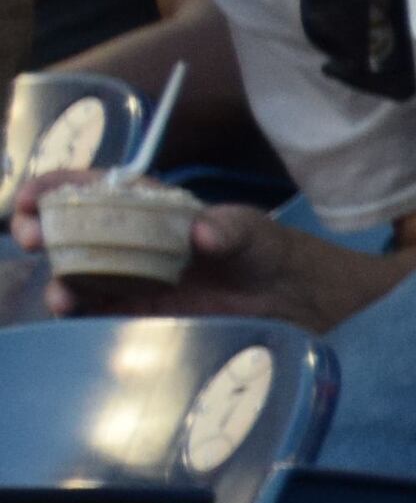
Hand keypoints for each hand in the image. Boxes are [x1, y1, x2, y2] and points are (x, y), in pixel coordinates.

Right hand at [47, 202, 382, 332]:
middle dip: (41, 226)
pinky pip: (98, 311)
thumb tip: (203, 233)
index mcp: (154, 209)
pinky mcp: (143, 316)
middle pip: (71, 230)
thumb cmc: (275, 253)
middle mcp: (135, 242)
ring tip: (59, 288)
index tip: (32, 194)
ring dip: (56, 276)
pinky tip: (73, 306)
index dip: (56, 187)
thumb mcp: (258, 232)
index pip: (93, 190)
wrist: (301, 303)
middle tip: (28, 231)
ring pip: (77, 273)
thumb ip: (232, 228)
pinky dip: (79, 308)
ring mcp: (135, 280)